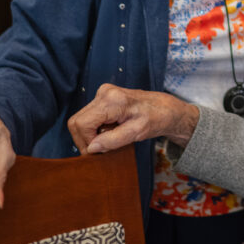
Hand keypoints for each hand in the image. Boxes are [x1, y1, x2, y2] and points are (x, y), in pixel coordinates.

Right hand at [68, 84, 198, 154]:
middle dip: (86, 139)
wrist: (166, 108)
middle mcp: (104, 93)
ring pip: (80, 120)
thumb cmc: (156, 118)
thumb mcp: (137, 133)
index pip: (82, 124)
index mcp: (112, 100)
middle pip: (76, 121)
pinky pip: (89, 116)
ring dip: (91, 134)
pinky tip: (110, 130)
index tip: (101, 150)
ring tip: (110, 137)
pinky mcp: (103, 97)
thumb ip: (113, 140)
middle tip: (104, 147)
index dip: (87, 142)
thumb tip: (91, 148)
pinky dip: (95, 128)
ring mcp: (103, 93)